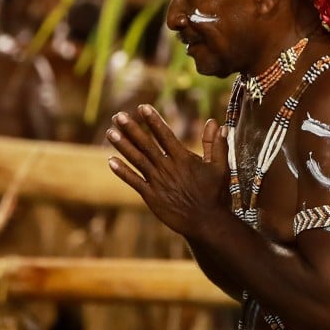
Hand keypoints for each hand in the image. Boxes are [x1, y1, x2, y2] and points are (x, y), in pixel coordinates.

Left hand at [105, 104, 229, 236]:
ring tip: (109, 132)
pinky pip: (134, 181)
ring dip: (122, 146)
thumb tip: (216, 122)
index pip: (165, 135)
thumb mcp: (219, 167)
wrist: (206, 222)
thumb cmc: (215, 194)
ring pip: (137, 160)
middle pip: (146, 144)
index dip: (153, 120)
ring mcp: (157, 182)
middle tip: (118, 115)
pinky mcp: (151, 196)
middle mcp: (167, 167)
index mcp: (183, 158)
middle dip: (131, 129)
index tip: (142, 107)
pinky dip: (122, 171)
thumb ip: (215, 144)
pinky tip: (110, 161)